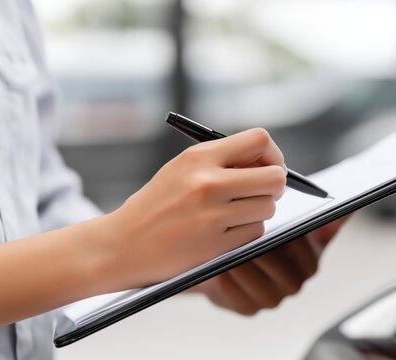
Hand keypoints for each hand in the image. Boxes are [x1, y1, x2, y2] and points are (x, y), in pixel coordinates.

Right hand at [104, 128, 286, 290]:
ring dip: (259, 211)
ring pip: (268, 207)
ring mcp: (211, 214)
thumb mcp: (181, 169)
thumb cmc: (155, 205)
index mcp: (198, 157)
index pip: (260, 140)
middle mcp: (207, 182)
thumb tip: (269, 163)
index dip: (273, 154)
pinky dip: (247, 232)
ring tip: (236, 214)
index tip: (268, 166)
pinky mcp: (214, 244)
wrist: (120, 245)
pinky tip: (226, 231)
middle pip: (274, 177)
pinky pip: (255, 232)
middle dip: (274, 186)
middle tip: (262, 193)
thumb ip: (221, 161)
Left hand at [192, 216, 349, 314]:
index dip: (283, 231)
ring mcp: (270, 299)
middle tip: (238, 225)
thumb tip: (351, 206)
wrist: (241, 269)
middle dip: (257, 244)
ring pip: (251, 274)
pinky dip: (223, 274)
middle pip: (274, 262)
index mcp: (310, 263)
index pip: (300, 246)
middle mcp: (293, 285)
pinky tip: (216, 260)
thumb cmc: (270, 244)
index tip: (268, 218)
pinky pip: (233, 290)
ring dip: (237, 257)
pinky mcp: (246, 308)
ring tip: (224, 240)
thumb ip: (327, 220)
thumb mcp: (300, 230)